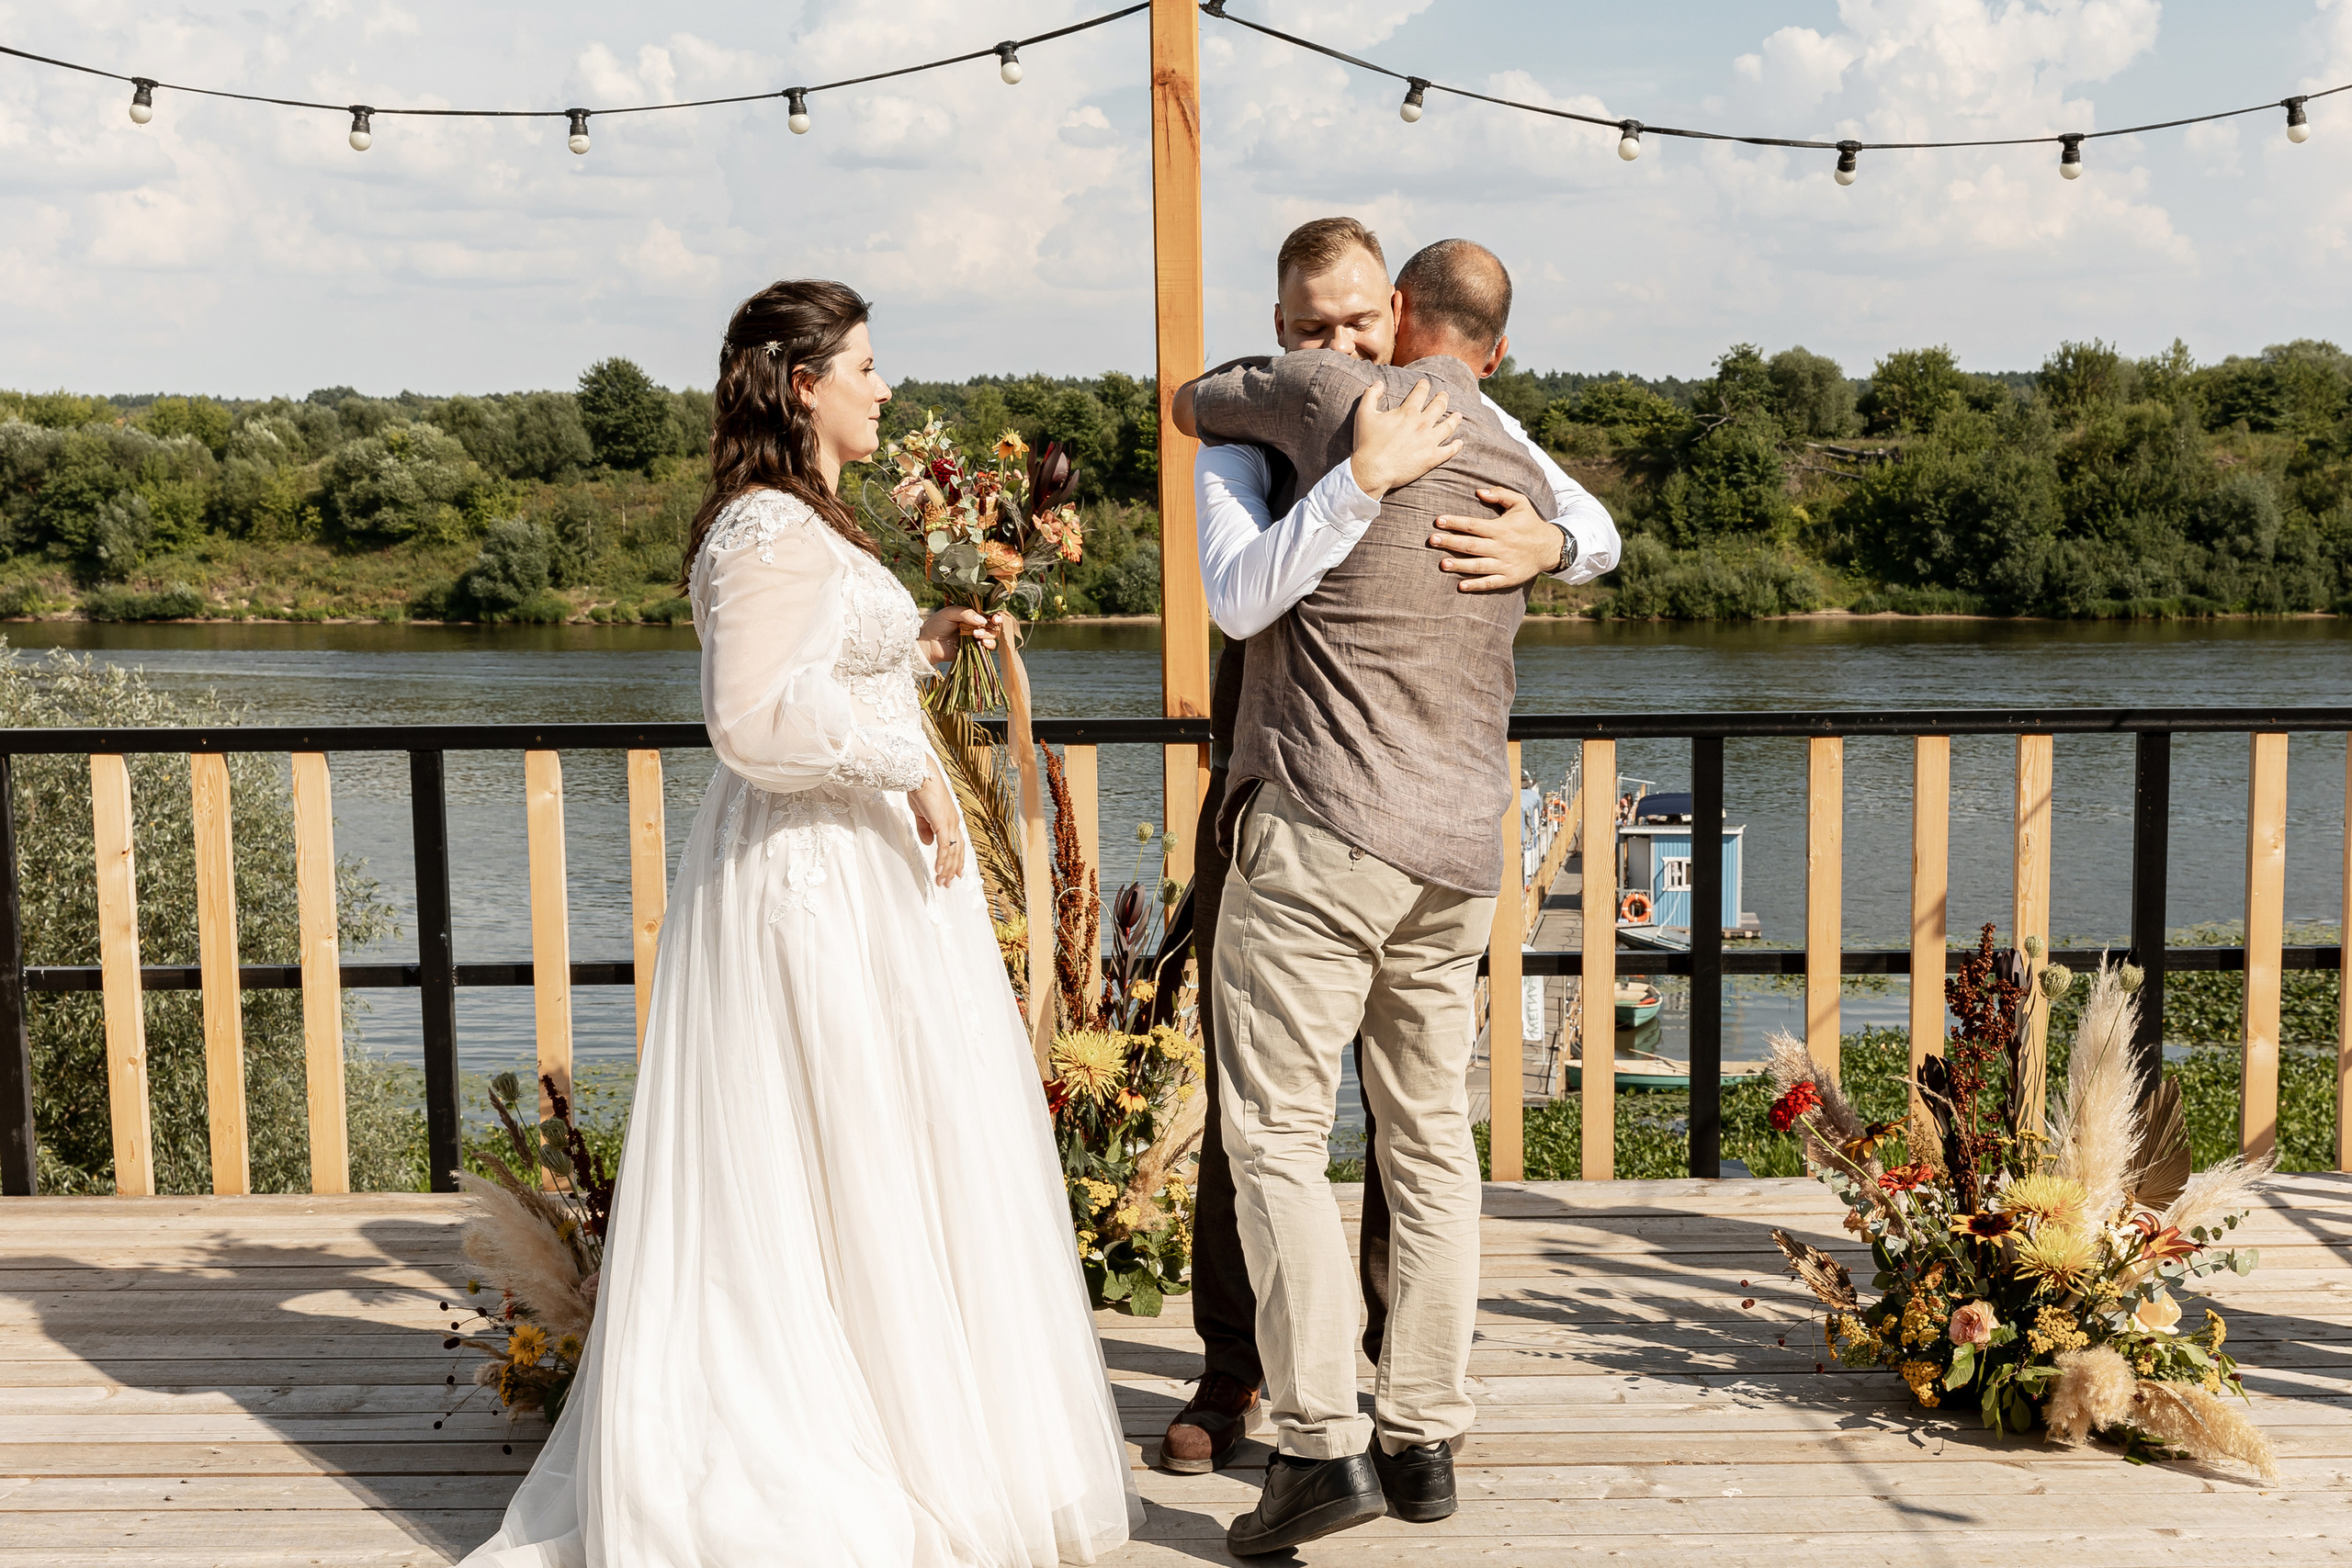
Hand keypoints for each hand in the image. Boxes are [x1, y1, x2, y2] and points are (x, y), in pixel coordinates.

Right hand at [908, 760, 966, 886]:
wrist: (920, 776)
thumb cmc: (921, 791)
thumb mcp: (922, 814)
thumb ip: (925, 829)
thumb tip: (927, 843)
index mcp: (950, 820)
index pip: (958, 844)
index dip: (957, 859)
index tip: (955, 873)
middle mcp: (954, 823)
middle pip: (957, 851)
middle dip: (953, 868)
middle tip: (948, 883)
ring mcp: (950, 823)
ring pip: (952, 851)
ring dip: (947, 868)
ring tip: (942, 881)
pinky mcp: (942, 823)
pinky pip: (944, 846)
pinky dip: (942, 859)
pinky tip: (938, 869)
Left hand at [918, 607, 999, 665]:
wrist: (928, 644)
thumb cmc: (937, 625)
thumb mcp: (949, 613)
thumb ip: (966, 613)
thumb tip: (983, 620)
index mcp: (971, 613)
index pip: (988, 611)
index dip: (995, 613)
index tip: (995, 617)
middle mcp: (976, 624)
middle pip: (994, 623)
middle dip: (994, 623)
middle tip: (987, 624)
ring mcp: (977, 636)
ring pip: (993, 634)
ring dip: (988, 634)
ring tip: (976, 634)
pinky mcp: (976, 648)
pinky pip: (989, 647)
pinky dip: (990, 644)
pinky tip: (983, 643)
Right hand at [1349, 378, 1461, 499]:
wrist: (1372, 470)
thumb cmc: (1367, 443)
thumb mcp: (1364, 414)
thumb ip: (1371, 395)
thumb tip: (1379, 383)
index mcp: (1408, 412)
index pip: (1420, 393)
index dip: (1423, 386)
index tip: (1425, 383)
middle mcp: (1422, 424)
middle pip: (1438, 406)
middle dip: (1442, 398)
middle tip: (1444, 395)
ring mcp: (1429, 441)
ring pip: (1448, 426)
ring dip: (1454, 419)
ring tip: (1458, 415)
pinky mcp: (1432, 458)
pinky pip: (1449, 450)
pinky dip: (1456, 446)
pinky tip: (1459, 443)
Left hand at [1429, 487, 1567, 592]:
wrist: (1550, 547)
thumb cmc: (1530, 523)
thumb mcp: (1520, 503)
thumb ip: (1501, 494)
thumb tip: (1479, 491)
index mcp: (1501, 529)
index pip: (1473, 525)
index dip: (1455, 522)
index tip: (1438, 521)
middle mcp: (1501, 547)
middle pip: (1472, 545)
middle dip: (1451, 543)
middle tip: (1432, 540)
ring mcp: (1504, 564)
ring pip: (1478, 565)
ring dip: (1459, 565)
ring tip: (1442, 564)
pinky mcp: (1508, 578)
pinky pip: (1490, 583)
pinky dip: (1476, 585)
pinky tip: (1460, 585)